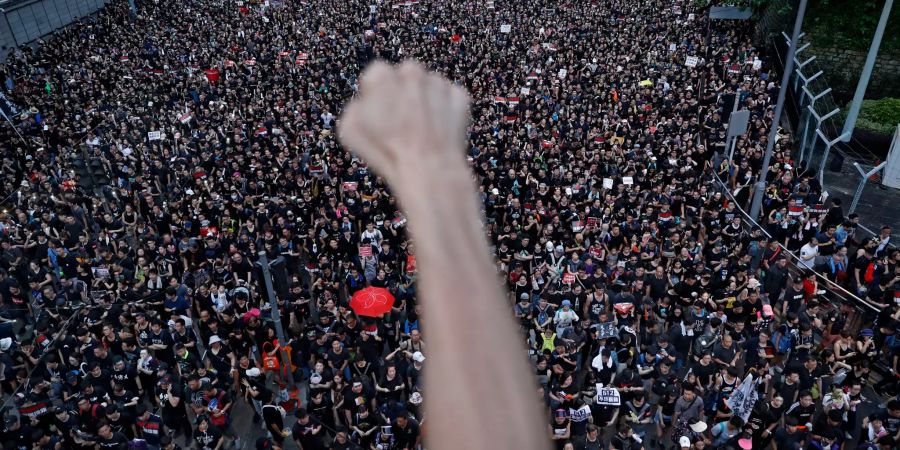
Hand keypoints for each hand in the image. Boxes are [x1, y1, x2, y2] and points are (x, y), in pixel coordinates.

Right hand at [338, 60, 470, 189]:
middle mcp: (412, 71)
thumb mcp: (349, 129)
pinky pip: (450, 98)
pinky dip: (446, 109)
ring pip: (429, 86)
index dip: (376, 93)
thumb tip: (364, 103)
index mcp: (382, 75)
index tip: (379, 110)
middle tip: (402, 119)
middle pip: (405, 76)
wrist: (427, 168)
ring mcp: (438, 83)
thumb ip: (355, 106)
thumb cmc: (385, 150)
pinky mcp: (460, 96)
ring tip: (421, 128)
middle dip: (402, 91)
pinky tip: (438, 129)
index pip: (377, 74)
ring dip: (424, 99)